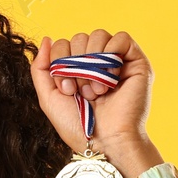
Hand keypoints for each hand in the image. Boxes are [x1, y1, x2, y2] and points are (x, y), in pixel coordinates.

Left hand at [30, 29, 162, 177]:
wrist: (106, 142)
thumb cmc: (78, 127)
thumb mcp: (49, 98)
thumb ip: (41, 68)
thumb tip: (46, 38)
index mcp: (78, 69)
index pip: (63, 44)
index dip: (60, 62)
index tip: (67, 90)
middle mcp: (97, 62)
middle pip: (80, 37)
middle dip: (76, 66)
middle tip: (83, 93)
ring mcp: (117, 61)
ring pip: (99, 34)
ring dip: (93, 63)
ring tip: (98, 90)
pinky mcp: (136, 62)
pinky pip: (122, 37)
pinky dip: (112, 54)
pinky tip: (112, 78)